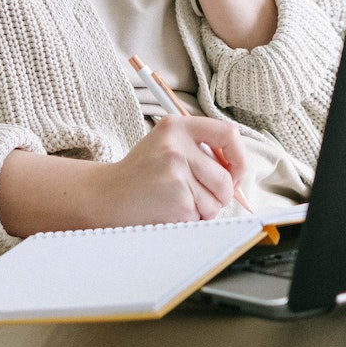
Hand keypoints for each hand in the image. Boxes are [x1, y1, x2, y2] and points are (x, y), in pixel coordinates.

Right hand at [96, 115, 248, 225]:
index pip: (228, 133)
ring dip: (204, 210)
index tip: (235, 172)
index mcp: (177, 127)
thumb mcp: (166, 146)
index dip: (239, 157)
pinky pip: (202, 216)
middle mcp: (177, 146)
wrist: (106, 196)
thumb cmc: (140, 174)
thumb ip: (200, 150)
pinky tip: (170, 211)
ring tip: (178, 202)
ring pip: (217, 201)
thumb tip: (239, 172)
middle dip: (220, 195)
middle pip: (226, 178)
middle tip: (197, 196)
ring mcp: (177, 173)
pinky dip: (191, 220)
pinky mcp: (177, 199)